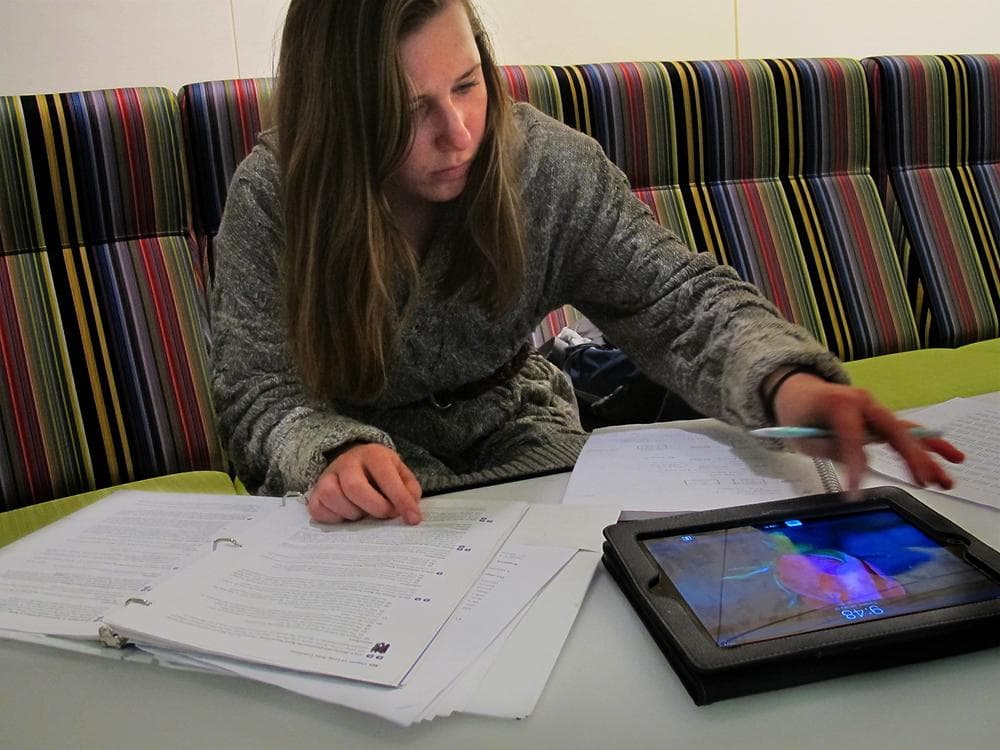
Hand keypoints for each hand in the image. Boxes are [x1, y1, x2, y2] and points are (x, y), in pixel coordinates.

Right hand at [306, 443, 422, 524]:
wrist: (354, 463)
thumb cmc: (381, 474)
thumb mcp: (401, 475)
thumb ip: (410, 492)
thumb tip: (410, 512)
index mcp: (373, 454)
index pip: (387, 478)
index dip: (401, 500)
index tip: (412, 519)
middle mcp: (347, 462)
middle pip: (354, 487)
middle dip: (374, 507)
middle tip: (385, 515)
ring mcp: (327, 476)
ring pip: (331, 495)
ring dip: (352, 513)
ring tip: (363, 513)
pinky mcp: (315, 492)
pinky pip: (318, 509)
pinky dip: (334, 518)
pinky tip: (347, 515)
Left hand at [768, 371, 964, 490]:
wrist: (797, 391)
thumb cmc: (797, 414)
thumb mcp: (802, 436)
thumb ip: (830, 449)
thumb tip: (861, 467)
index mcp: (839, 402)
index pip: (851, 435)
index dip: (854, 464)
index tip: (853, 493)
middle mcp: (863, 401)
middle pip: (892, 430)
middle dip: (910, 456)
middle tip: (923, 481)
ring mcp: (875, 408)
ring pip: (905, 432)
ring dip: (928, 456)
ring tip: (945, 479)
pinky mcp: (880, 417)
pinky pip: (906, 430)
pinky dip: (928, 444)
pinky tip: (952, 457)